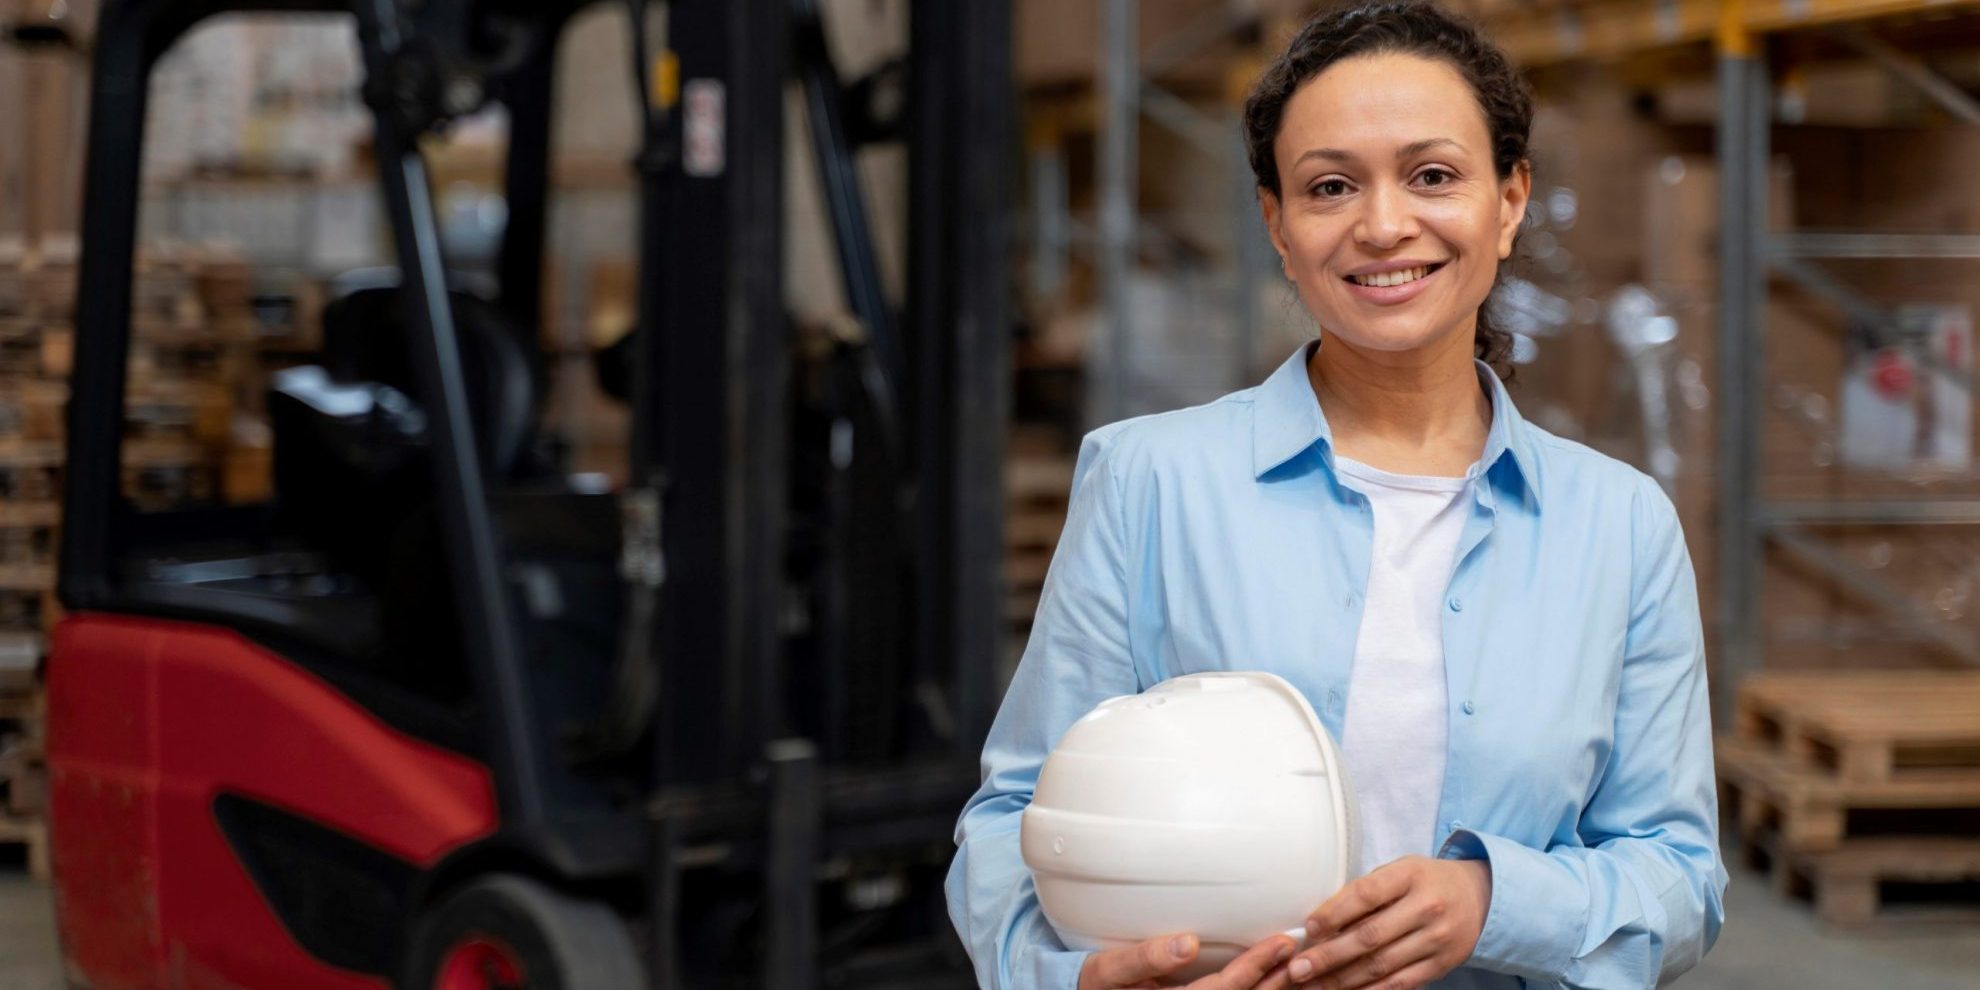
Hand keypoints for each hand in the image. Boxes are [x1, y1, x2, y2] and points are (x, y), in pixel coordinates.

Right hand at [1078, 933, 1298, 989]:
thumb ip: (1147, 957)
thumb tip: (1188, 943)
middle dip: (1276, 978)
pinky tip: (1276, 980)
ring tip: (1298, 964)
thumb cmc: (1097, 983)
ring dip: (1274, 989)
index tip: (1282, 941)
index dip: (1255, 966)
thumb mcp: (1111, 969)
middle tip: (1302, 950)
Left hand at [1284, 856, 1489, 988]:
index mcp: (1411, 875)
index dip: (1334, 912)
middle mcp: (1426, 907)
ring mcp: (1436, 939)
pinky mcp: (1441, 965)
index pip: (1366, 894)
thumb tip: (1322, 919)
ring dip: (1343, 979)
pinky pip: (1400, 984)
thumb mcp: (1401, 871)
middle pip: (1370, 936)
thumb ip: (1367, 891)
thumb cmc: (1426, 882)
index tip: (1308, 928)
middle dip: (1329, 956)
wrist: (1480, 897)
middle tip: (1298, 969)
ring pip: (1382, 965)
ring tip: (1314, 986)